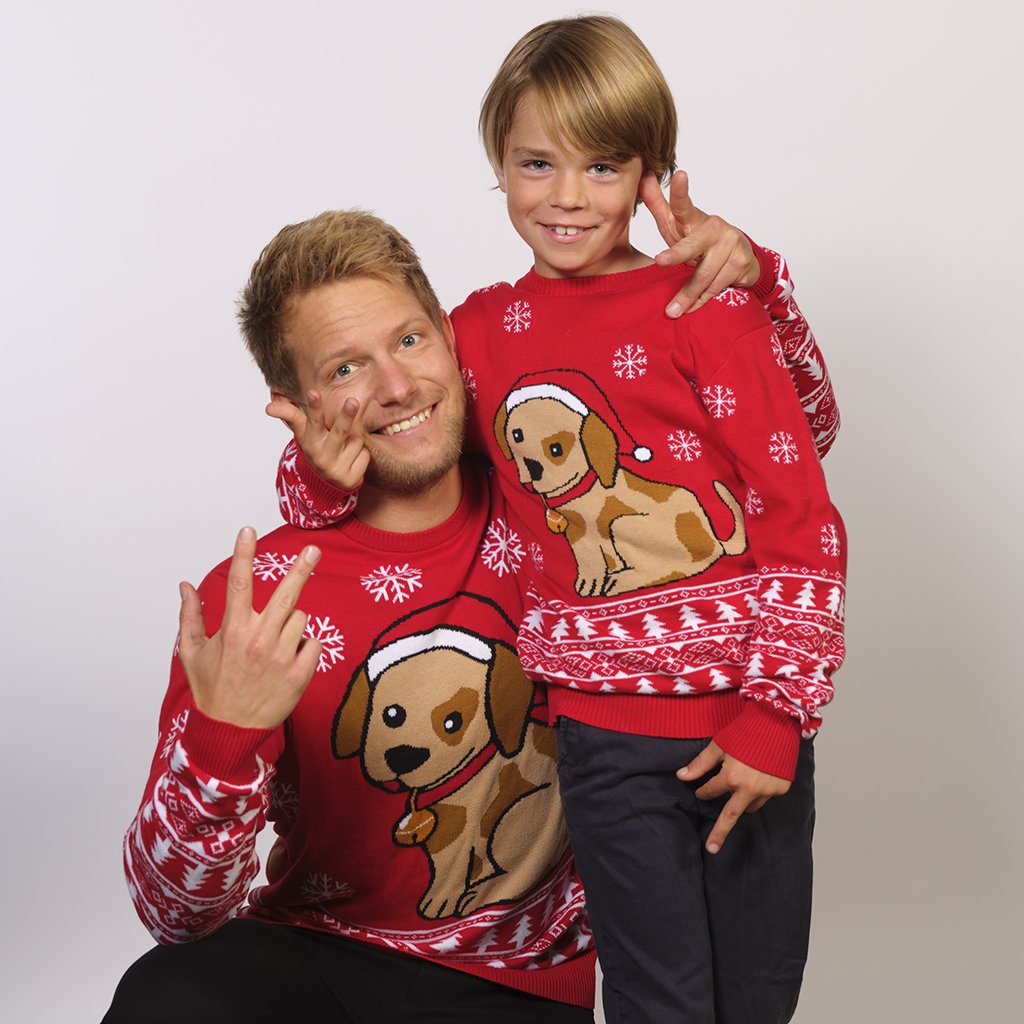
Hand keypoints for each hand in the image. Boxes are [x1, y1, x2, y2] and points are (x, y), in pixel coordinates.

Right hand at [177, 526, 321, 728]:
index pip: (239, 583)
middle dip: (301, 568)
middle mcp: (258, 639)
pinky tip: (288, 661)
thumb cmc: (211, 689)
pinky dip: (304, 647)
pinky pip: (312, 643)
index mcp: (233, 630)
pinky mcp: (300, 674)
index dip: (243, 553)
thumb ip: (190, 616)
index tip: (248, 529)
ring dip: (291, 625)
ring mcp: (281, 656)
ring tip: (274, 645)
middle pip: (286, 594)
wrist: (230, 732)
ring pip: (300, 618)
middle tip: (313, 550)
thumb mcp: (191, 653)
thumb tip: (184, 585)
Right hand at [266, 391, 369, 491]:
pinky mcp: (350, 480)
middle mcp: (321, 456)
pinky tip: (351, 461)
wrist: (324, 485)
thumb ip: (291, 416)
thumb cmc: (317, 449)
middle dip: (346, 416)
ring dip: (355, 442)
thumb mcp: (303, 434)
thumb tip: (269, 407)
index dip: (313, 407)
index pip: (311, 421)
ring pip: (357, 442)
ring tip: (344, 448)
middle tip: (353, 401)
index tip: (313, 392)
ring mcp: (336, 469)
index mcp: (310, 441)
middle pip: (339, 432)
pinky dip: (361, 456)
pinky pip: (365, 456)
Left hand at [638, 169, 759, 316]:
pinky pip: (716, 286)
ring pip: (703, 274)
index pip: (684, 204)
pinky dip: (701, 300)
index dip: (681, 191)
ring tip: (672, 311)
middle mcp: (714, 227)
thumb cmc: (700, 242)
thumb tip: (643, 178)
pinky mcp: (741, 263)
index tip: (680, 175)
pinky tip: (691, 308)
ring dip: (687, 295)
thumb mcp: (678, 227)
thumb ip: (660, 206)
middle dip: (676, 254)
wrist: (741, 260)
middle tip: (660, 261)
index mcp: (695, 219)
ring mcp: (730, 244)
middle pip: (691, 245)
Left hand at [677, 741, 790, 853]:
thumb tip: (682, 776)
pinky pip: (765, 797)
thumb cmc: (746, 731)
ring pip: (749, 807)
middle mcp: (750, 789)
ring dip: (741, 803)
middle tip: (711, 848)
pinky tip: (758, 777)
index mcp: (731, 778)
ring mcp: (767, 791)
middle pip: (730, 816)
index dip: (703, 791)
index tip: (701, 791)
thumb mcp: (718, 745)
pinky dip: (759, 792)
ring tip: (740, 787)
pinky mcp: (781, 789)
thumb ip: (700, 764)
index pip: (711, 792)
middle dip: (719, 833)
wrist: (777, 722)